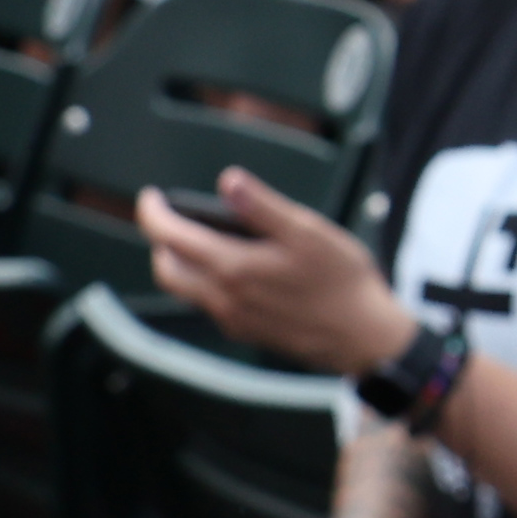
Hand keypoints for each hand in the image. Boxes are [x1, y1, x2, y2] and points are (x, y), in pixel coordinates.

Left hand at [138, 169, 417, 375]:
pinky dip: (204, 280)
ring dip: (180, 262)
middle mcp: (224, 298)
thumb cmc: (342, 280)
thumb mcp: (307, 231)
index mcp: (233, 268)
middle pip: (167, 270)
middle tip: (170, 215)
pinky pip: (209, 304)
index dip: (153, 213)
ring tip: (198, 236)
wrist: (365, 337)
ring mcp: (235, 319)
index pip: (170, 238)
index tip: (151, 196)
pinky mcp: (248, 331)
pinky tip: (233, 266)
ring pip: (186, 290)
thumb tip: (228, 180)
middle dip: (160, 240)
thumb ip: (263, 206)